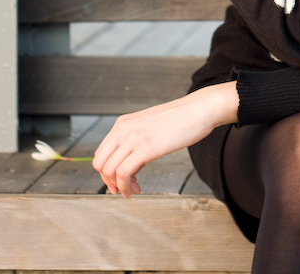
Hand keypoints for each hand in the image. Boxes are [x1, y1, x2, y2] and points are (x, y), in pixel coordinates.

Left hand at [92, 81, 238, 197]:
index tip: (119, 182)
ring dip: (119, 187)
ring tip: (133, 190)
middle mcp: (124, 128)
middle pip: (100, 163)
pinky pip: (123, 173)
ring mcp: (134, 137)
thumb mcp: (149, 126)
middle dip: (108, 182)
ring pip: (109, 170)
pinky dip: (125, 187)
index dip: (106, 173)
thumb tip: (129, 161)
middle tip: (124, 189)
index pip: (101, 153)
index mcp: (123, 123)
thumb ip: (136, 139)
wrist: (199, 109)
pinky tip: (136, 189)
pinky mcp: (146, 147)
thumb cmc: (180, 118)